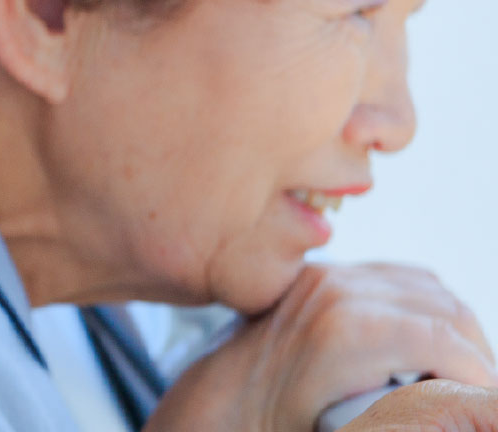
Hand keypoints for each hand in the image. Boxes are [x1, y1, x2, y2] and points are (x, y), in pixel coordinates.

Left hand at [145, 264, 495, 431]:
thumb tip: (468, 402)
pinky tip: (432, 338)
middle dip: (476, 353)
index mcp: (347, 331)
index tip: (487, 403)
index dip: (482, 376)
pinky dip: (426, 305)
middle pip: (447, 311)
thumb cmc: (279, 425)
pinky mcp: (319, 272)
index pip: (450, 343)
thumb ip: (413, 410)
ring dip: (456, 328)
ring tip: (463, 370)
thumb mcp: (351, 427)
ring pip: (428, 288)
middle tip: (480, 389)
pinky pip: (397, 277)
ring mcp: (326, 275)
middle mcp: (337, 291)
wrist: (218, 402)